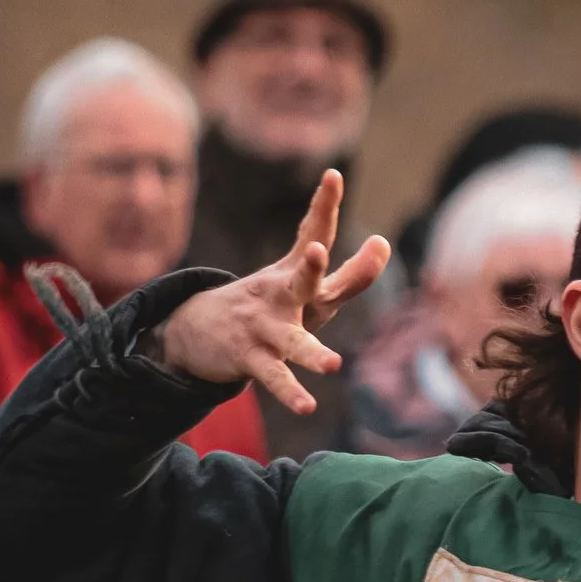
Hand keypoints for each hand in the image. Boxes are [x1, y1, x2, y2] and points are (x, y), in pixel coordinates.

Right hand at [153, 171, 389, 415]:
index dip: (323, 205)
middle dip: (308, 268)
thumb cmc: (267, 306)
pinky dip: (292, 392)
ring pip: (291, 340)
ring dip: (310, 352)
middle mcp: (281, 297)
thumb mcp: (303, 287)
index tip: (332, 175)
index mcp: (296, 276)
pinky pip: (275, 377)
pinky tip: (308, 406)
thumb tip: (384, 243)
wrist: (195, 330)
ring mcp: (263, 327)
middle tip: (312, 252)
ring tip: (333, 365)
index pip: (312, 233)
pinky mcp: (250, 357)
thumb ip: (349, 271)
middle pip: (300, 281)